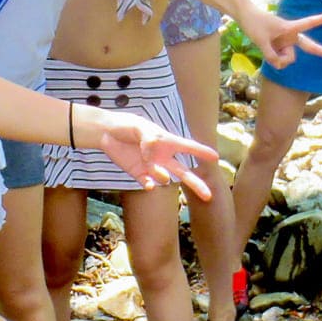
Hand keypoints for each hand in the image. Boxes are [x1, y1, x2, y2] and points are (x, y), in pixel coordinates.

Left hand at [82, 109, 218, 199]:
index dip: (201, 152)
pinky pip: (149, 184)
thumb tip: (152, 157)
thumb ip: (149, 139)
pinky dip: (150, 185)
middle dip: (197, 184)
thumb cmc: (125, 125)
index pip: (188, 147)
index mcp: (167, 141)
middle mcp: (162, 156)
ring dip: (162, 175)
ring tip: (150, 165)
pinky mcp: (139, 174)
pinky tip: (148, 184)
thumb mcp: (139, 126)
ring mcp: (152, 167)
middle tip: (210, 195)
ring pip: (166, 179)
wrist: (105, 134)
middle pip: (184, 172)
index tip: (216, 157)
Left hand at [241, 5, 321, 66]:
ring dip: (278, 58)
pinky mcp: (281, 47)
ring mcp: (287, 42)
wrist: (245, 17)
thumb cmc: (254, 23)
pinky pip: (281, 59)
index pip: (310, 23)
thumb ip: (271, 56)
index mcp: (290, 28)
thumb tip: (280, 66)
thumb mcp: (261, 41)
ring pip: (289, 58)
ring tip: (266, 46)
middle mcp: (291, 35)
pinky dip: (274, 59)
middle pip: (309, 46)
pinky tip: (266, 50)